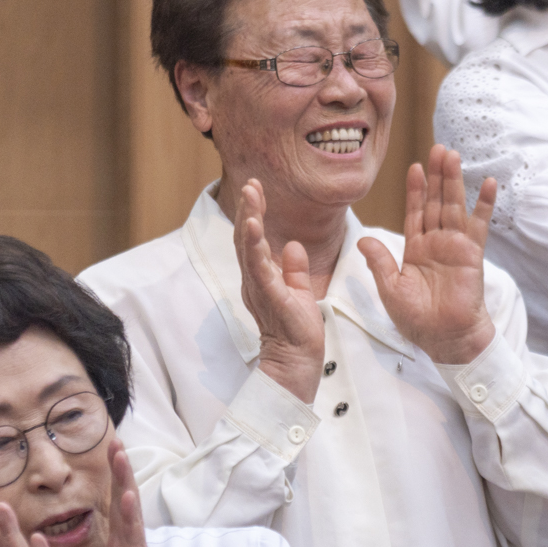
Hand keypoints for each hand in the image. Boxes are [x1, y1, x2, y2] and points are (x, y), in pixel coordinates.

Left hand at [100, 442, 209, 546]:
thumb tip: (107, 537)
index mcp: (125, 544)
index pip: (118, 505)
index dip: (113, 479)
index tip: (108, 453)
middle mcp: (133, 543)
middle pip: (126, 499)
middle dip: (121, 469)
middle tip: (114, 440)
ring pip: (130, 510)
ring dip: (126, 481)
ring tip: (121, 456)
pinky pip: (133, 535)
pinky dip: (130, 514)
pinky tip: (126, 495)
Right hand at [234, 178, 324, 404]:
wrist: (297, 363)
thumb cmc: (297, 332)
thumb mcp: (299, 293)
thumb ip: (294, 270)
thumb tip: (295, 246)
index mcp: (262, 278)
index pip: (255, 241)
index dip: (254, 215)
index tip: (257, 191)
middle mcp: (255, 281)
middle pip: (247, 239)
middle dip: (249, 209)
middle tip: (251, 184)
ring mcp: (260, 288)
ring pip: (249, 248)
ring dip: (249, 219)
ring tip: (251, 195)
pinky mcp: (270, 296)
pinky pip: (259, 267)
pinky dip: (254, 245)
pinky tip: (253, 225)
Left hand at [358, 146, 497, 365]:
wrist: (445, 338)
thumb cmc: (418, 320)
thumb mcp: (391, 290)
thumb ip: (380, 263)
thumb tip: (363, 239)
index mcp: (415, 249)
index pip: (415, 212)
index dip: (415, 190)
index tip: (415, 167)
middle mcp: (436, 243)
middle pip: (436, 202)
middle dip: (436, 176)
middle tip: (438, 148)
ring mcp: (455, 246)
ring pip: (453, 206)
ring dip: (454, 181)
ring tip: (452, 155)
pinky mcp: (472, 253)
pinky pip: (479, 224)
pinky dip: (484, 203)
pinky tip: (487, 182)